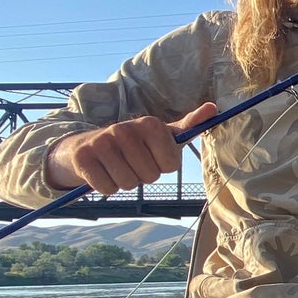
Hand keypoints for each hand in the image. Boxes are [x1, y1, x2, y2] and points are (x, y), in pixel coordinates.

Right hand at [49, 103, 216, 193]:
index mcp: (150, 124)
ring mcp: (102, 142)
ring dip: (125, 182)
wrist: (85, 147)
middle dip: (143, 176)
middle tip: (132, 163)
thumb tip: (213, 108)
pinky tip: (102, 173)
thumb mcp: (161, 133)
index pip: (170, 165)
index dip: (162, 167)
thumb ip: (187, 125)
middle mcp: (125, 129)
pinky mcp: (84, 157)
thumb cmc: (132, 144)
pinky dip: (106, 187)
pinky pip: (107, 189)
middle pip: (149, 176)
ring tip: (117, 167)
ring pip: (129, 184)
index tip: (152, 157)